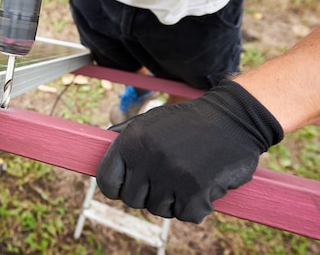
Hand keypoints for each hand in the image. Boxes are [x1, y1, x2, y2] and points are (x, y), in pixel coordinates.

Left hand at [96, 79, 283, 222]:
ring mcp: (170, 176)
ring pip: (159, 209)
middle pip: (132, 199)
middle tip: (165, 180)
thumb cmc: (188, 121)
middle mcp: (147, 159)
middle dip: (148, 194)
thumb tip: (101, 147)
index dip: (116, 188)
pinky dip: (196, 206)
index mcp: (131, 141)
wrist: (232, 118)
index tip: (127, 187)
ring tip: (185, 178)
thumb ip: (123, 135)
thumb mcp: (149, 120)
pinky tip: (202, 186)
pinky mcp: (195, 191)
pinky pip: (186, 215)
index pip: (107, 181)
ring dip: (173, 200)